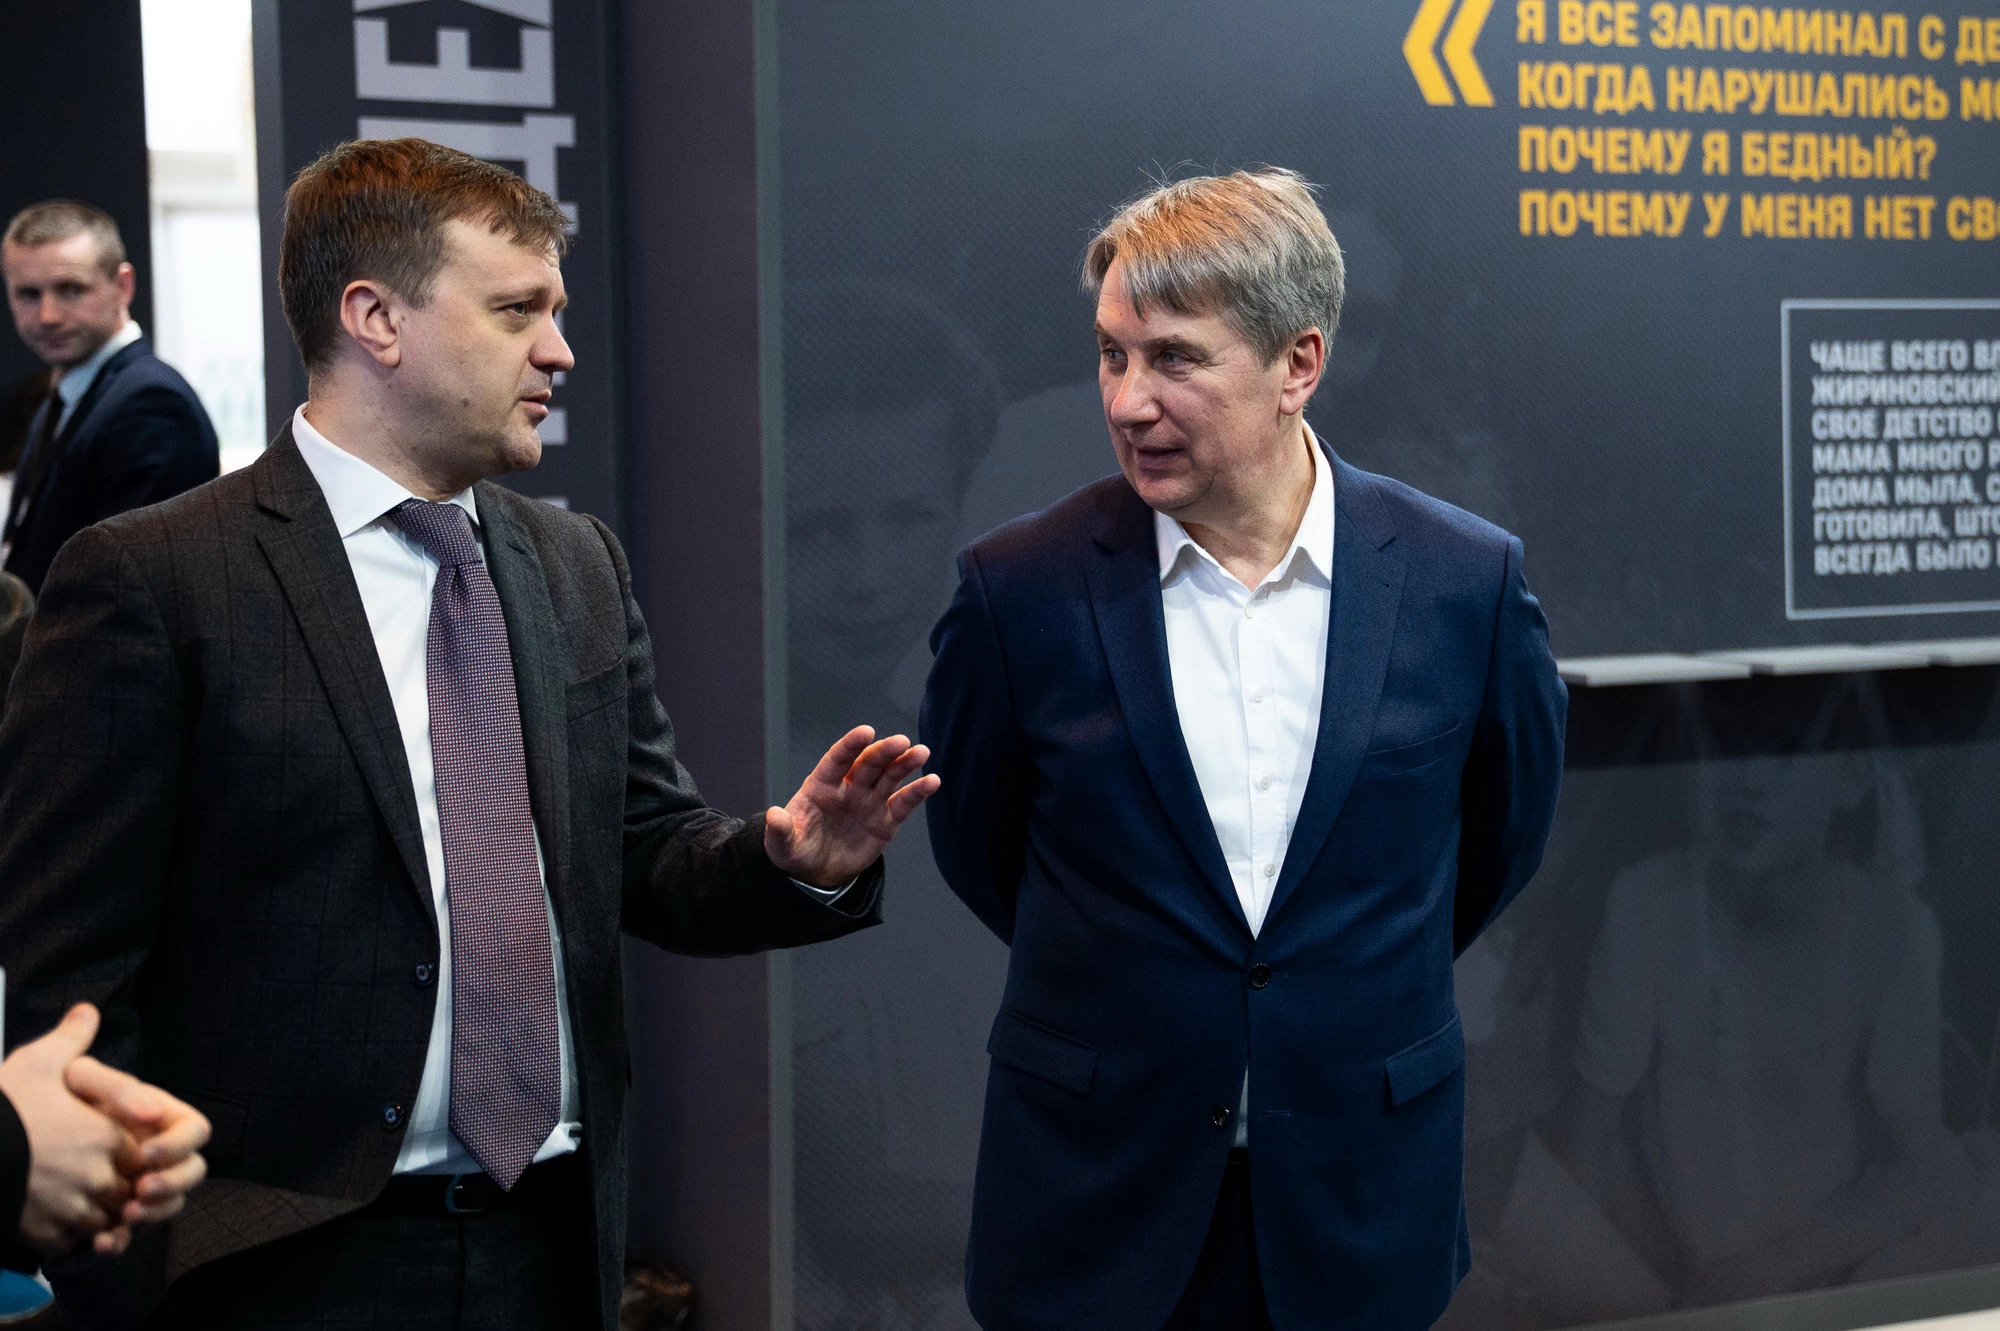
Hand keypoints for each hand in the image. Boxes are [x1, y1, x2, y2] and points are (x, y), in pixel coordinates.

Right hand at [0, 1004, 133, 1255]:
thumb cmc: (3, 1108)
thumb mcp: (38, 1063)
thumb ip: (72, 1038)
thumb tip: (87, 1012)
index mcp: (108, 1138)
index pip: (148, 1157)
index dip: (139, 1157)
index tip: (117, 1152)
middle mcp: (100, 1178)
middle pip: (129, 1193)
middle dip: (121, 1189)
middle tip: (97, 1179)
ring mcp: (74, 1211)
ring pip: (105, 1221)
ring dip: (98, 1213)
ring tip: (76, 1198)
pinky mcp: (46, 1236)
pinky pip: (72, 1242)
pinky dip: (69, 1234)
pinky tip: (53, 1217)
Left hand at [66, 1055, 208, 1238]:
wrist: (26, 1129)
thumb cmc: (61, 1095)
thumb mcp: (84, 1078)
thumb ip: (118, 1087)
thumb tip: (152, 1112)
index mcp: (163, 1118)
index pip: (196, 1131)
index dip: (179, 1144)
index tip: (147, 1152)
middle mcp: (161, 1153)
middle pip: (192, 1171)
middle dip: (172, 1183)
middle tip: (142, 1189)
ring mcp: (144, 1182)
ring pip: (170, 1204)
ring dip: (154, 1213)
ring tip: (125, 1214)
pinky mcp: (119, 1209)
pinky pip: (131, 1231)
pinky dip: (120, 1240)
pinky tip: (101, 1243)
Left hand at [765, 726, 940, 887]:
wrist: (816, 872)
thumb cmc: (796, 851)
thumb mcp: (782, 845)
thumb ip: (780, 830)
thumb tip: (773, 816)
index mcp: (822, 785)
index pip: (838, 759)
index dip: (850, 745)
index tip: (866, 731)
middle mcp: (849, 787)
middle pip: (869, 763)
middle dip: (885, 751)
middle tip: (902, 742)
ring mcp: (869, 801)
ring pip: (890, 776)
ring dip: (906, 763)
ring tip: (922, 752)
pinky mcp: (886, 820)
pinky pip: (904, 803)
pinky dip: (918, 791)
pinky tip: (932, 781)